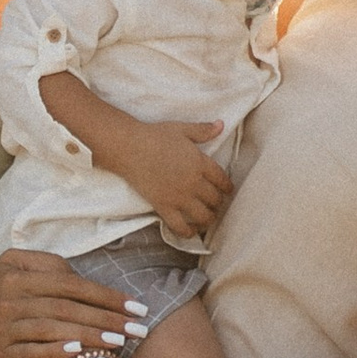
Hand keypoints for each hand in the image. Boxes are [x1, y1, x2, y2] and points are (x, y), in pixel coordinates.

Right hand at [0, 250, 147, 357]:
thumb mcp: (14, 268)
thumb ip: (48, 267)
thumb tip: (86, 280)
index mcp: (17, 274)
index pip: (70, 283)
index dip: (104, 294)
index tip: (134, 306)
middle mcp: (9, 297)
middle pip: (66, 307)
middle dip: (106, 318)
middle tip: (138, 328)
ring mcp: (3, 326)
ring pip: (53, 329)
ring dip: (90, 336)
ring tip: (119, 342)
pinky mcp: (1, 352)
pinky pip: (33, 351)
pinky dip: (57, 351)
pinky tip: (81, 352)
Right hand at [120, 120, 233, 241]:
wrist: (129, 148)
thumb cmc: (154, 136)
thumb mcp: (182, 129)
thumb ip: (203, 130)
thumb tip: (221, 125)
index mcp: (200, 163)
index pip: (222, 180)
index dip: (227, 187)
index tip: (226, 190)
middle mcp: (194, 182)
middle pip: (215, 199)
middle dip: (218, 203)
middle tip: (216, 204)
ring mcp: (179, 196)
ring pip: (203, 216)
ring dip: (208, 219)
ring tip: (207, 218)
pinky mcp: (164, 206)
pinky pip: (180, 226)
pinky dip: (188, 232)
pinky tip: (190, 231)